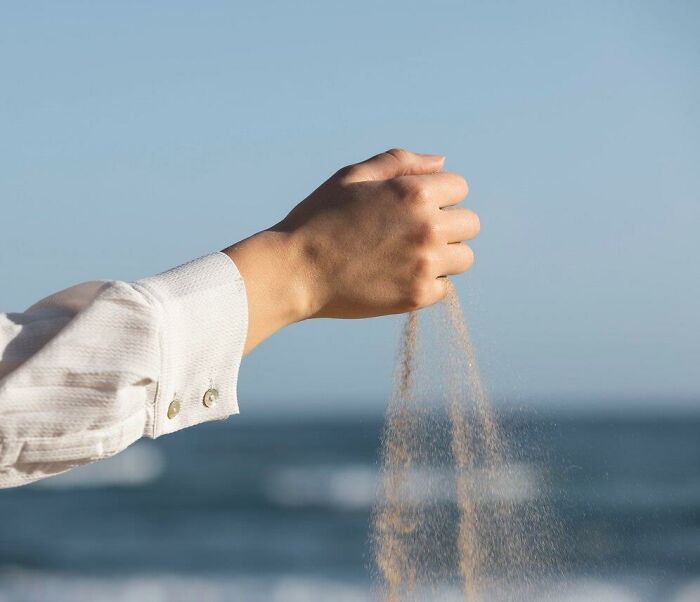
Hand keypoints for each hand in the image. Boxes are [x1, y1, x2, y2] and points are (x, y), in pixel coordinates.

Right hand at [224, 148, 478, 352]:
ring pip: (463, 258)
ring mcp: (425, 265)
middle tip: (411, 234)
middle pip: (470, 224)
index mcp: (415, 193)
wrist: (295, 271)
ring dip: (443, 256)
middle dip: (447, 225)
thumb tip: (441, 163)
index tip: (413, 208)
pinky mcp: (417, 296)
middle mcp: (428, 228)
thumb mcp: (353, 177)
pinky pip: (444, 288)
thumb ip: (400, 163)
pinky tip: (397, 278)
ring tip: (407, 257)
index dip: (438, 195)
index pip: (459, 188)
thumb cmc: (319, 219)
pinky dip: (427, 284)